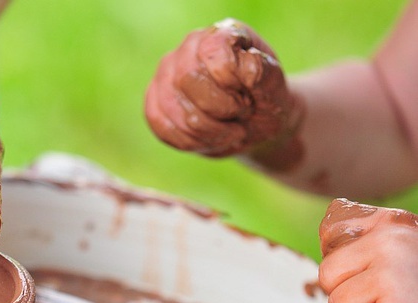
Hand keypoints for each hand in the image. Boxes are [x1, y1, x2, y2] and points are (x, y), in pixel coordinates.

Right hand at [145, 19, 301, 161]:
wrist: (252, 125)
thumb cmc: (264, 102)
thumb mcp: (273, 87)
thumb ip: (262, 72)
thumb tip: (245, 70)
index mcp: (219, 35)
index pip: (212, 54)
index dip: (230, 87)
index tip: (248, 98)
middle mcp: (186, 49)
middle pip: (187, 81)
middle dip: (220, 111)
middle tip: (239, 114)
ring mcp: (165, 75)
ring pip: (174, 111)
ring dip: (208, 132)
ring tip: (227, 130)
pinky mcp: (154, 102)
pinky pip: (162, 128)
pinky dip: (190, 142)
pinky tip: (207, 139)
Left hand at [319, 198, 417, 302]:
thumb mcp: (405, 249)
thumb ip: (370, 235)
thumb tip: (326, 237)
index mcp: (391, 227)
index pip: (331, 251)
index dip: (345, 279)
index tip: (375, 286)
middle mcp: (391, 245)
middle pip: (327, 280)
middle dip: (351, 301)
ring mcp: (393, 279)